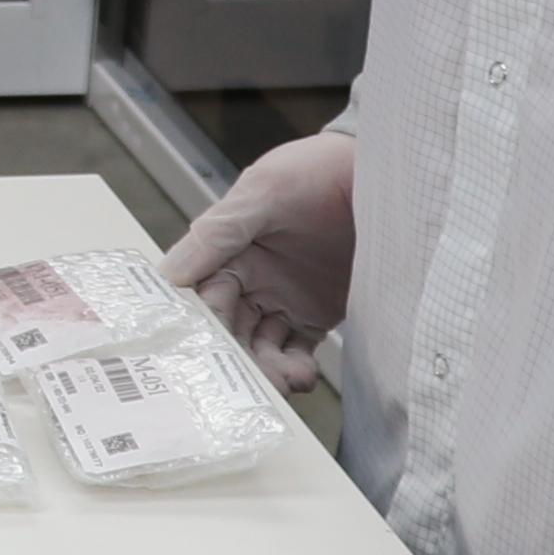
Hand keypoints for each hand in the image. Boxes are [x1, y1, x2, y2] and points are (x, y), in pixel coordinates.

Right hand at [163, 129, 357, 385]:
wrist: (383, 178)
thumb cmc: (318, 171)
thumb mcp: (263, 192)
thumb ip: (218, 233)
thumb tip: (170, 274)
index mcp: (226, 251)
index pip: (202, 297)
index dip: (202, 326)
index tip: (205, 353)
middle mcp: (249, 280)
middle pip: (228, 331)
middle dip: (235, 359)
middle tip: (247, 383)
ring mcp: (281, 300)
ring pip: (259, 348)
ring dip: (266, 371)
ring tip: (284, 381)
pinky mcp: (314, 316)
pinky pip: (295, 351)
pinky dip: (294, 368)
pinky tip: (300, 375)